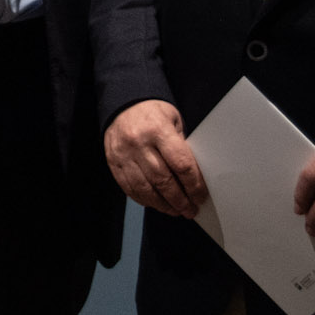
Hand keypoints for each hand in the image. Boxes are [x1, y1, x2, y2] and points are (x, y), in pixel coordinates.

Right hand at [105, 100, 208, 216]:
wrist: (123, 104)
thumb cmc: (152, 112)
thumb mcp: (174, 120)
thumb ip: (182, 147)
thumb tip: (194, 176)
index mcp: (158, 130)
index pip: (181, 165)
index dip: (194, 185)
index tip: (200, 195)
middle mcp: (139, 143)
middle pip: (163, 181)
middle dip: (180, 200)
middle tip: (190, 209)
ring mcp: (124, 155)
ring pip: (146, 189)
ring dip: (163, 205)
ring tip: (175, 210)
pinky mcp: (114, 163)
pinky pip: (130, 188)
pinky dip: (144, 200)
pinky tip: (156, 203)